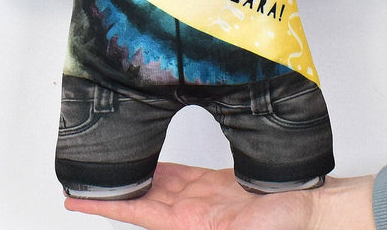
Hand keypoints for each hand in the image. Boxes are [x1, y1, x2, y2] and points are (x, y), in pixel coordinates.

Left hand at [64, 162, 376, 229]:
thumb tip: (178, 221)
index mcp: (190, 226)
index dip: (107, 203)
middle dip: (111, 189)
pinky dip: (159, 168)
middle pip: (141, 196)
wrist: (310, 209)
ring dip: (132, 176)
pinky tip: (146, 163)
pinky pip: (180, 174)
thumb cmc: (283, 225)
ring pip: (157, 182)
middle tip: (79, 178)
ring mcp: (201, 198)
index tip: (76, 197)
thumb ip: (216, 225)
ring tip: (106, 167)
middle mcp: (189, 213)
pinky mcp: (214, 186)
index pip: (138, 212)